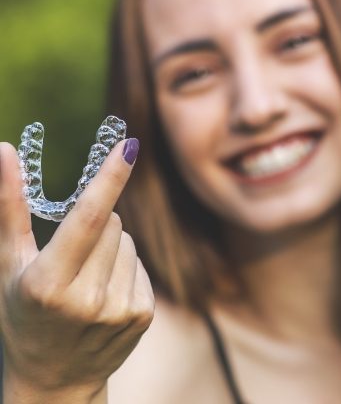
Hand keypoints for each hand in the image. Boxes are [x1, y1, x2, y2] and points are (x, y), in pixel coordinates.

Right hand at [0, 139, 153, 401]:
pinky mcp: (143, 316)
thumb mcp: (8, 264)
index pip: (87, 218)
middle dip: (95, 223)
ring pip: (128, 240)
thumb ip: (9, 206)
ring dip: (109, 246)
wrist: (53, 380)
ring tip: (86, 278)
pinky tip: (104, 292)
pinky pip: (139, 264)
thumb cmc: (22, 313)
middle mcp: (88, 299)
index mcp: (48, 283)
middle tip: (72, 254)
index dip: (109, 178)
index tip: (130, 145)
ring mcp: (119, 310)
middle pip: (112, 222)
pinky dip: (123, 267)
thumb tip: (5, 150)